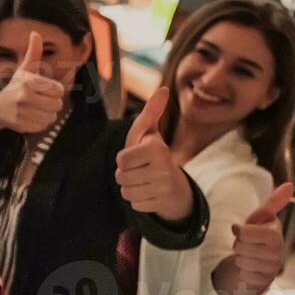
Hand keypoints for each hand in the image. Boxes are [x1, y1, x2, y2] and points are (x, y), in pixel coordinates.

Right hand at [0, 31, 65, 132]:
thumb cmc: (15, 86)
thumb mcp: (24, 69)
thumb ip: (33, 52)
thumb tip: (35, 33)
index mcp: (28, 82)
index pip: (59, 90)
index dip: (54, 90)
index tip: (44, 89)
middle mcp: (25, 97)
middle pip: (57, 104)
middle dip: (51, 102)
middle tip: (39, 100)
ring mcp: (23, 113)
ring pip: (52, 116)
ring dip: (46, 113)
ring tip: (34, 108)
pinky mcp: (23, 126)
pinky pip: (44, 126)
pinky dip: (39, 123)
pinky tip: (30, 117)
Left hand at [116, 87, 193, 220]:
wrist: (174, 184)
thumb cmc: (152, 154)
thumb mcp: (148, 133)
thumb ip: (151, 112)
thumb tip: (163, 89)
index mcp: (157, 148)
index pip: (121, 160)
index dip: (123, 159)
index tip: (136, 156)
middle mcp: (163, 168)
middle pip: (121, 177)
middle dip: (125, 174)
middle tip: (140, 170)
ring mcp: (164, 188)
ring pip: (126, 192)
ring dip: (130, 188)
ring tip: (144, 180)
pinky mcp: (162, 204)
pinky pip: (134, 205)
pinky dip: (138, 200)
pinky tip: (149, 192)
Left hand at [226, 182, 293, 294]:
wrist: (260, 259)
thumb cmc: (259, 234)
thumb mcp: (261, 217)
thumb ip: (273, 203)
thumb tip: (290, 185)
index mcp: (275, 234)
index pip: (246, 233)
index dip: (239, 231)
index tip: (241, 230)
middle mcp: (277, 252)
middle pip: (240, 248)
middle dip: (237, 245)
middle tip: (245, 244)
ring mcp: (272, 268)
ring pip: (240, 262)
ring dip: (239, 257)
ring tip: (247, 254)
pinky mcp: (265, 281)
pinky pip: (243, 275)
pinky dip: (242, 270)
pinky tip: (249, 266)